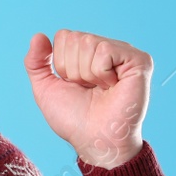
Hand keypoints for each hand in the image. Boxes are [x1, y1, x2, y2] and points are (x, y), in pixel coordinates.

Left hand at [24, 30, 152, 168]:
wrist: (94, 140)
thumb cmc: (74, 119)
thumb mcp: (46, 88)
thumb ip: (36, 62)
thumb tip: (38, 35)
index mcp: (89, 54)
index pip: (64, 36)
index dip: (61, 64)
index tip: (75, 85)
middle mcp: (108, 50)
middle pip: (75, 38)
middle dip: (72, 69)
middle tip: (89, 89)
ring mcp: (125, 54)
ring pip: (88, 42)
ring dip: (86, 74)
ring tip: (101, 90)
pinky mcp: (139, 61)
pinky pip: (105, 50)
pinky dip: (100, 73)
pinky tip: (112, 87)